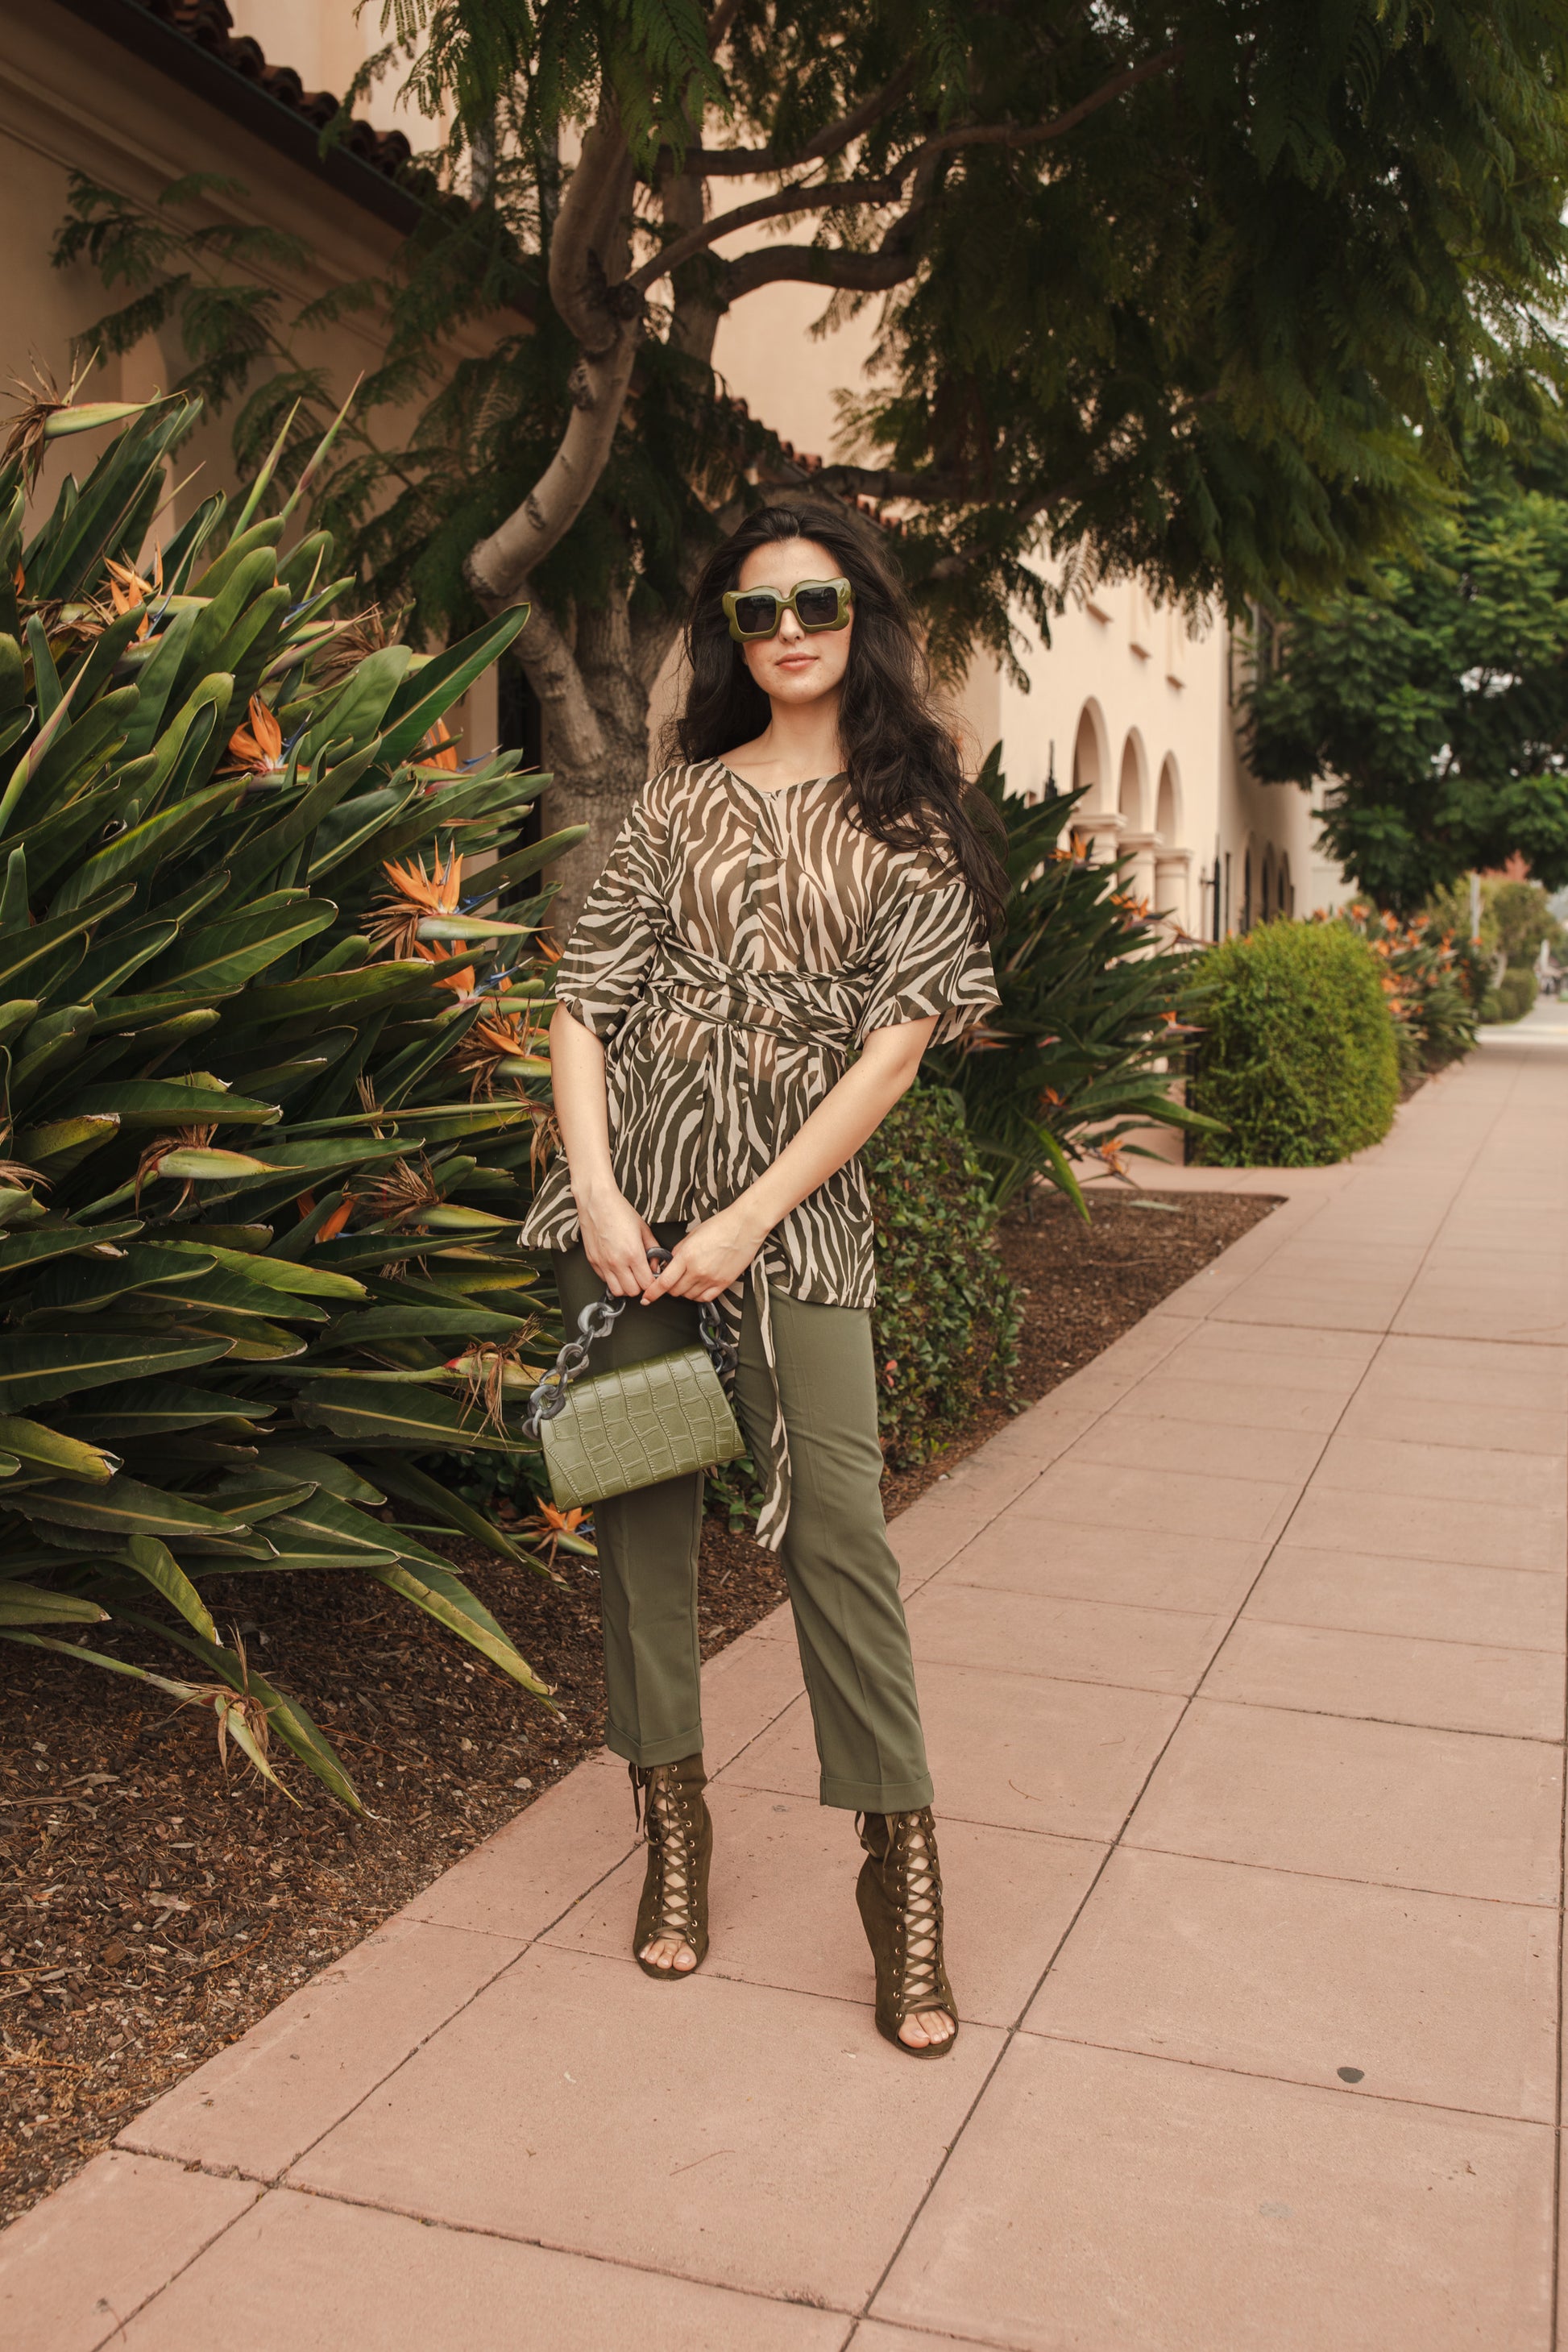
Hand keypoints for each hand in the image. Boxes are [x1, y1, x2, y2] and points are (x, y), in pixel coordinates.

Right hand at [575, 1183, 659, 1296]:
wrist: (597, 1202)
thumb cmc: (619, 1211)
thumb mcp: (644, 1229)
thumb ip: (653, 1249)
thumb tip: (656, 1263)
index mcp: (633, 1254)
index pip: (647, 1283)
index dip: (652, 1282)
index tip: (652, 1277)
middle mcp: (617, 1262)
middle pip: (632, 1291)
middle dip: (639, 1286)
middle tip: (641, 1276)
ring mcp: (603, 1263)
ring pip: (617, 1291)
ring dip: (625, 1286)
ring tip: (628, 1274)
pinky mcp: (593, 1262)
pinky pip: (604, 1280)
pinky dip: (612, 1279)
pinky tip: (616, 1267)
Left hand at [641, 1202, 768, 1304]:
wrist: (744, 1226)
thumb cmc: (720, 1226)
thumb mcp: (691, 1235)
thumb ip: (678, 1252)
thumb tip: (669, 1264)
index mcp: (687, 1256)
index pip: (664, 1282)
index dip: (652, 1293)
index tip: (646, 1298)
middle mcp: (698, 1270)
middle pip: (675, 1291)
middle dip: (669, 1288)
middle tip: (672, 1280)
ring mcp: (711, 1279)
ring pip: (689, 1296)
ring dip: (684, 1291)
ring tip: (688, 1279)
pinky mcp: (724, 1283)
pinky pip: (704, 1298)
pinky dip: (698, 1296)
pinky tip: (698, 1286)